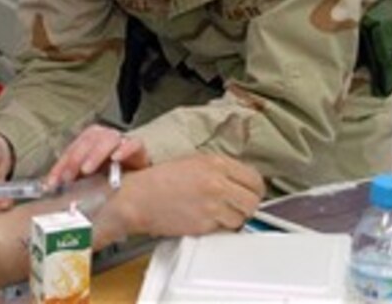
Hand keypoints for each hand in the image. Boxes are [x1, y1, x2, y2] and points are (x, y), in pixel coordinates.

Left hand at [46, 124, 149, 189]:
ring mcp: (121, 140)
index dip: (60, 165)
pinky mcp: (137, 147)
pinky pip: (132, 144)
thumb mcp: (88, 175)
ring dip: (95, 154)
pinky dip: (124, 150)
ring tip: (87, 170)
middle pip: (87, 141)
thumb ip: (72, 177)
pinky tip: (116, 159)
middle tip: (69, 177)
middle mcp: (103, 136)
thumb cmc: (110, 172)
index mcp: (88, 140)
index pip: (71, 149)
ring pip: (107, 140)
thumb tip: (50, 188)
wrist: (137, 171)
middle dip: (75, 158)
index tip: (53, 183)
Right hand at [117, 153, 264, 237]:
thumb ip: (219, 170)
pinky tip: (204, 220)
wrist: (137, 198)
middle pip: (253, 200)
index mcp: (215, 162)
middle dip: (246, 206)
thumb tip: (239, 181)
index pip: (254, 178)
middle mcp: (217, 182)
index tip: (248, 193)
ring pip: (242, 218)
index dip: (253, 189)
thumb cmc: (158, 180)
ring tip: (215, 214)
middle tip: (235, 207)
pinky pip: (225, 230)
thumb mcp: (192, 162)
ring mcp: (212, 204)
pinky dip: (219, 229)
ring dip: (233, 219)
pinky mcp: (205, 224)